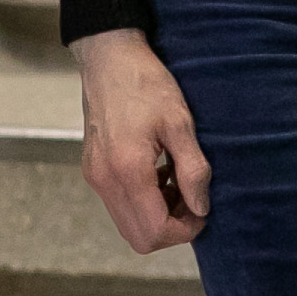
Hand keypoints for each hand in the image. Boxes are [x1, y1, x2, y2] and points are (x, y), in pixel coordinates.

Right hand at [72, 28, 209, 250]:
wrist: (108, 58)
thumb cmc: (145, 84)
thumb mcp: (180, 123)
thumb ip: (193, 169)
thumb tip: (202, 207)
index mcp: (127, 171)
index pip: (155, 231)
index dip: (185, 230)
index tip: (203, 209)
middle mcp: (105, 181)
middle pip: (139, 238)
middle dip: (171, 229)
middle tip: (192, 200)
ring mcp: (95, 177)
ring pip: (128, 225)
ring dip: (157, 216)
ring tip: (178, 183)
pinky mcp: (93, 170)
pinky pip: (119, 205)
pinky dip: (143, 202)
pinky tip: (160, 174)